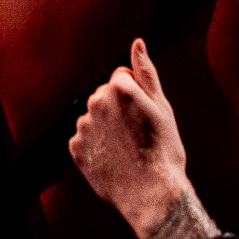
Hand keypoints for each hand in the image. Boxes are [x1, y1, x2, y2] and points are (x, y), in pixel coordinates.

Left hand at [67, 37, 192, 238]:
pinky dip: (95, 146)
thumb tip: (138, 42)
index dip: (136, 96)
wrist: (152, 195)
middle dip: (118, 108)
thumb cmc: (163, 150)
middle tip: (138, 133)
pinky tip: (113, 158)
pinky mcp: (75, 149)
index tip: (144, 116)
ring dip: (106, 127)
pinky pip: (84, 139)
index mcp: (119, 88)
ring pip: (94, 117)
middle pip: (105, 95)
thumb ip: (146, 71)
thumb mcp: (162, 107)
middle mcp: (96, 103)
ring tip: (126, 148)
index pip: (121, 76)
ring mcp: (83, 127)